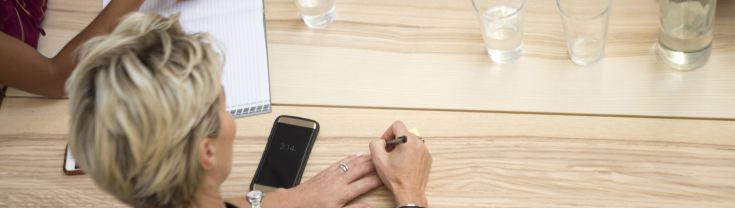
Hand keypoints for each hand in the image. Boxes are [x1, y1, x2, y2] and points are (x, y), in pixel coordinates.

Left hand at [262, 154, 381, 207]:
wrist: (296, 202)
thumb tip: (370, 207)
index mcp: (344, 192)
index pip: (367, 183)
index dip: (379, 179)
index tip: (388, 176)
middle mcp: (340, 180)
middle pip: (362, 169)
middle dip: (375, 164)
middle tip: (387, 160)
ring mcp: (333, 174)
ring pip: (353, 163)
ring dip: (366, 158)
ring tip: (377, 156)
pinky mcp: (327, 171)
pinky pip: (343, 161)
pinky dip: (352, 157)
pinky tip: (357, 155)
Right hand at [369, 121, 431, 206]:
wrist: (409, 192)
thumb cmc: (396, 178)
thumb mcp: (378, 159)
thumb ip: (375, 144)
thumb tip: (380, 140)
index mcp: (408, 141)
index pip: (397, 125)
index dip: (388, 132)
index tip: (385, 143)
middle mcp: (419, 143)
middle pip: (404, 133)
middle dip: (395, 141)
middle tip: (389, 152)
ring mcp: (425, 151)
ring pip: (411, 141)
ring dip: (403, 147)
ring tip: (397, 159)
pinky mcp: (428, 158)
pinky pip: (417, 149)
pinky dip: (410, 153)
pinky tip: (404, 163)